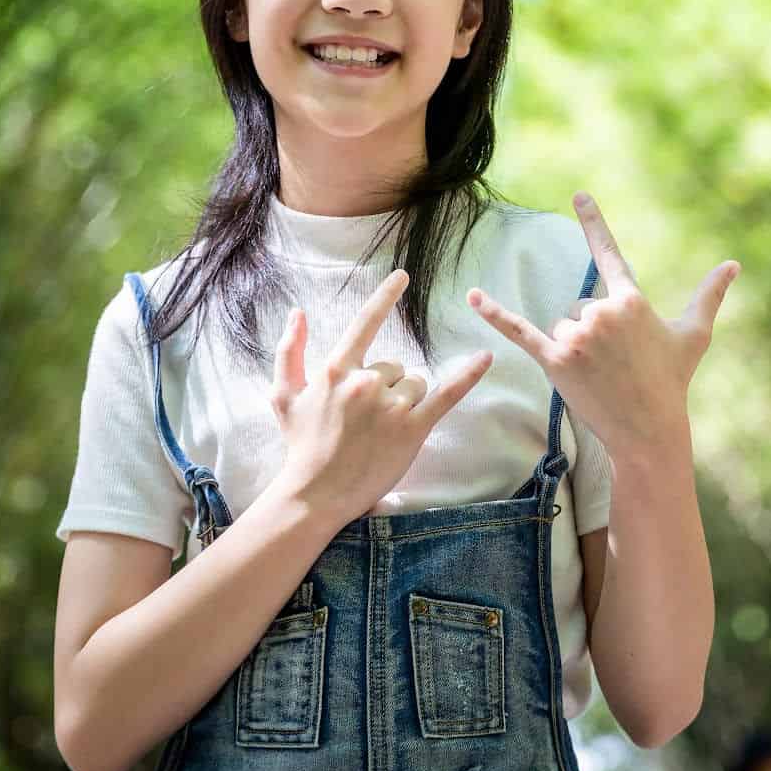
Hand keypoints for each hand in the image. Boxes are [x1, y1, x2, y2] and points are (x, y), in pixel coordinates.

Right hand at [271, 270, 492, 524]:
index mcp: (338, 370)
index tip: (403, 276)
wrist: (315, 494)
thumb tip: (297, 312)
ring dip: (406, 400)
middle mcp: (367, 382)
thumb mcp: (284, 395)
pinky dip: (468, 376)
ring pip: (416, 383)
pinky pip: (446, 395)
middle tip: (368, 420)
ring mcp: (392, 406)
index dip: (385, 297)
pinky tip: (486, 358)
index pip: (366, 323)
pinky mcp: (413, 429)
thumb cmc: (301, 445)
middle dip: (388, 386)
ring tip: (383, 430)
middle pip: (396, 366)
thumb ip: (289, 350)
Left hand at [466, 193, 738, 454]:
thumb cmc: (672, 382)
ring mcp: (577, 336)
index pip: (608, 253)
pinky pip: (521, 330)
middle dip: (595, 332)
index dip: (594, 223)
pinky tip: (471, 295)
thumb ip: (709, 296)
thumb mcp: (694, 336)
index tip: (578, 195)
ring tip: (600, 374)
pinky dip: (494, 313)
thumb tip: (734, 264)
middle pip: (580, 304)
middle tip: (616, 362)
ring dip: (576, 347)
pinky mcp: (555, 359)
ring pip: (563, 324)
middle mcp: (602, 312)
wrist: (649, 432)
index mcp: (631, 299)